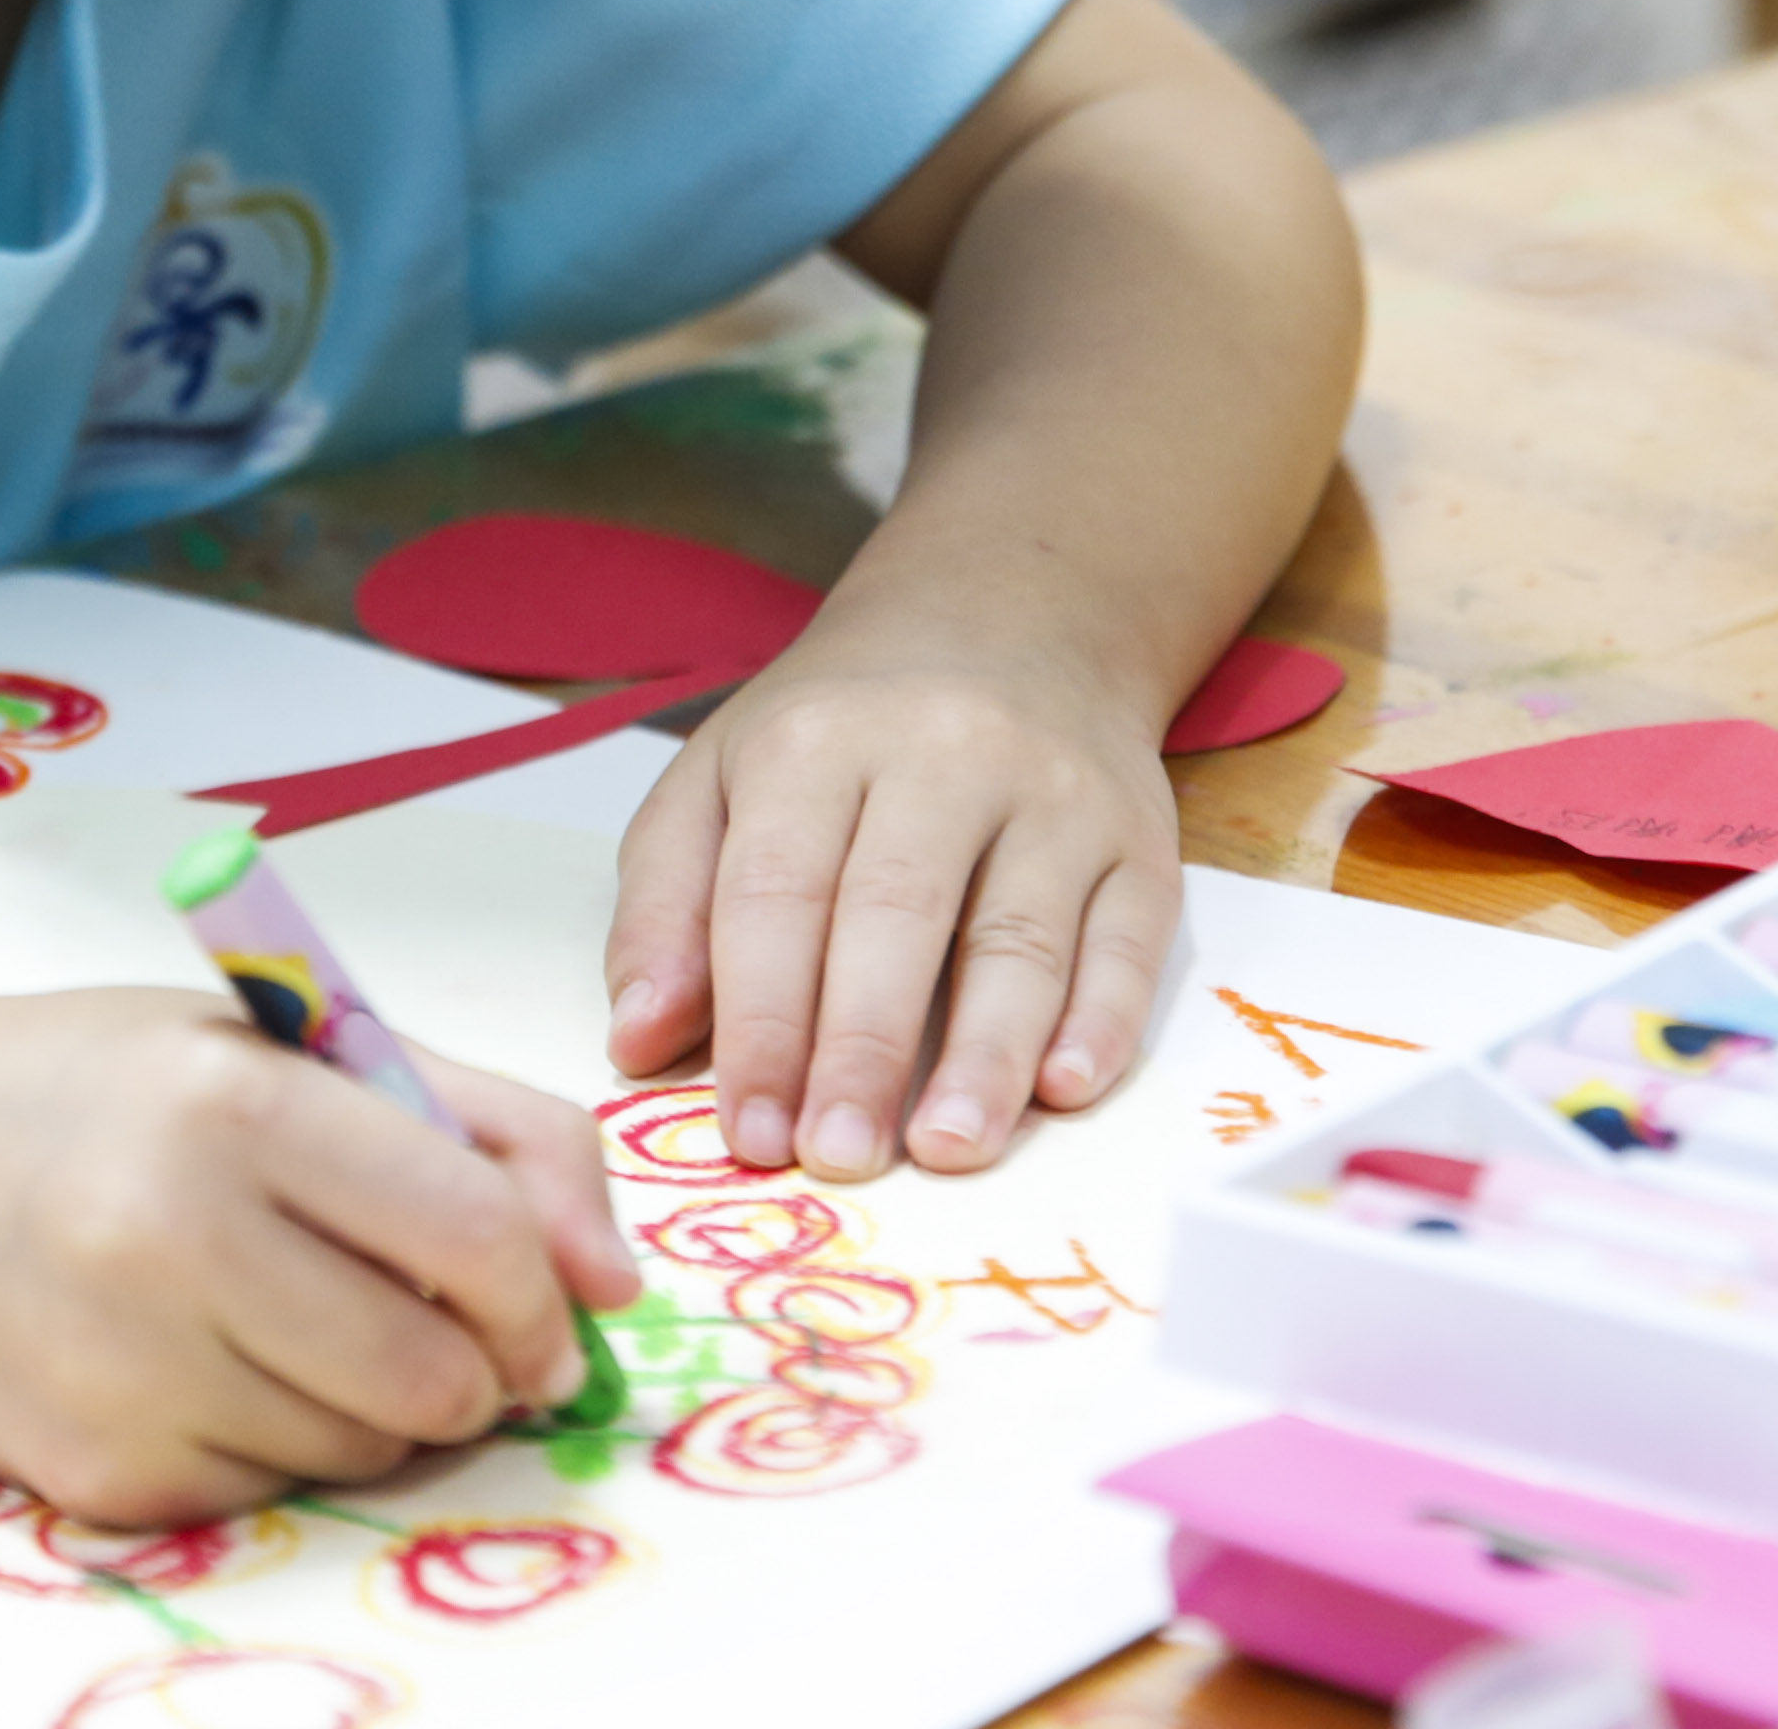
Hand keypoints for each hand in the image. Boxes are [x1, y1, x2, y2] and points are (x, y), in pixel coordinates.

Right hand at [0, 988, 638, 1524]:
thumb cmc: (111, 1093)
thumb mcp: (294, 1048)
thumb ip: (485, 1130)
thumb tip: (612, 1285)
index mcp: (236, 1107)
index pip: (475, 1239)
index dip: (541, 1292)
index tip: (544, 1305)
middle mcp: (170, 1239)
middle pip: (437, 1380)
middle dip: (473, 1368)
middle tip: (436, 1326)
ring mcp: (123, 1371)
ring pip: (364, 1454)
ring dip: (375, 1408)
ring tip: (294, 1320)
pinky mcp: (96, 1473)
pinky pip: (272, 1493)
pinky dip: (276, 1443)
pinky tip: (204, 1362)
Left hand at [600, 616, 1183, 1180]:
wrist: (1008, 619)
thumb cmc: (842, 731)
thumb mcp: (721, 778)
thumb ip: (666, 907)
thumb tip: (638, 1041)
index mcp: (816, 741)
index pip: (777, 893)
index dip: (760, 1020)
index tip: (749, 1131)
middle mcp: (943, 754)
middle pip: (896, 914)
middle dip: (860, 1048)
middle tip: (835, 1159)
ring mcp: (1054, 794)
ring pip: (1021, 938)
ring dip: (984, 1057)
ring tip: (946, 1151)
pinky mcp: (1139, 837)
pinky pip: (1129, 939)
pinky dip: (1103, 1020)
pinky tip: (1065, 1091)